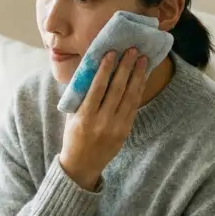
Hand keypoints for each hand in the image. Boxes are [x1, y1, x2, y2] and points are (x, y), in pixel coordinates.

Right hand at [60, 47, 148, 189]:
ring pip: (129, 97)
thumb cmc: (73, 135)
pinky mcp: (125, 131)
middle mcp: (102, 122)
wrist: (82, 165)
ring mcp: (116, 128)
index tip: (111, 53)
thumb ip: (81, 96)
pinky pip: (134, 107)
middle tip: (132, 51)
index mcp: (84, 117)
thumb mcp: (72, 116)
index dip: (105, 69)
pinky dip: (139, 90)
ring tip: (142, 60)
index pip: (97, 88)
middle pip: (117, 90)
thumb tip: (92, 70)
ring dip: (137, 76)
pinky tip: (142, 78)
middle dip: (126, 68)